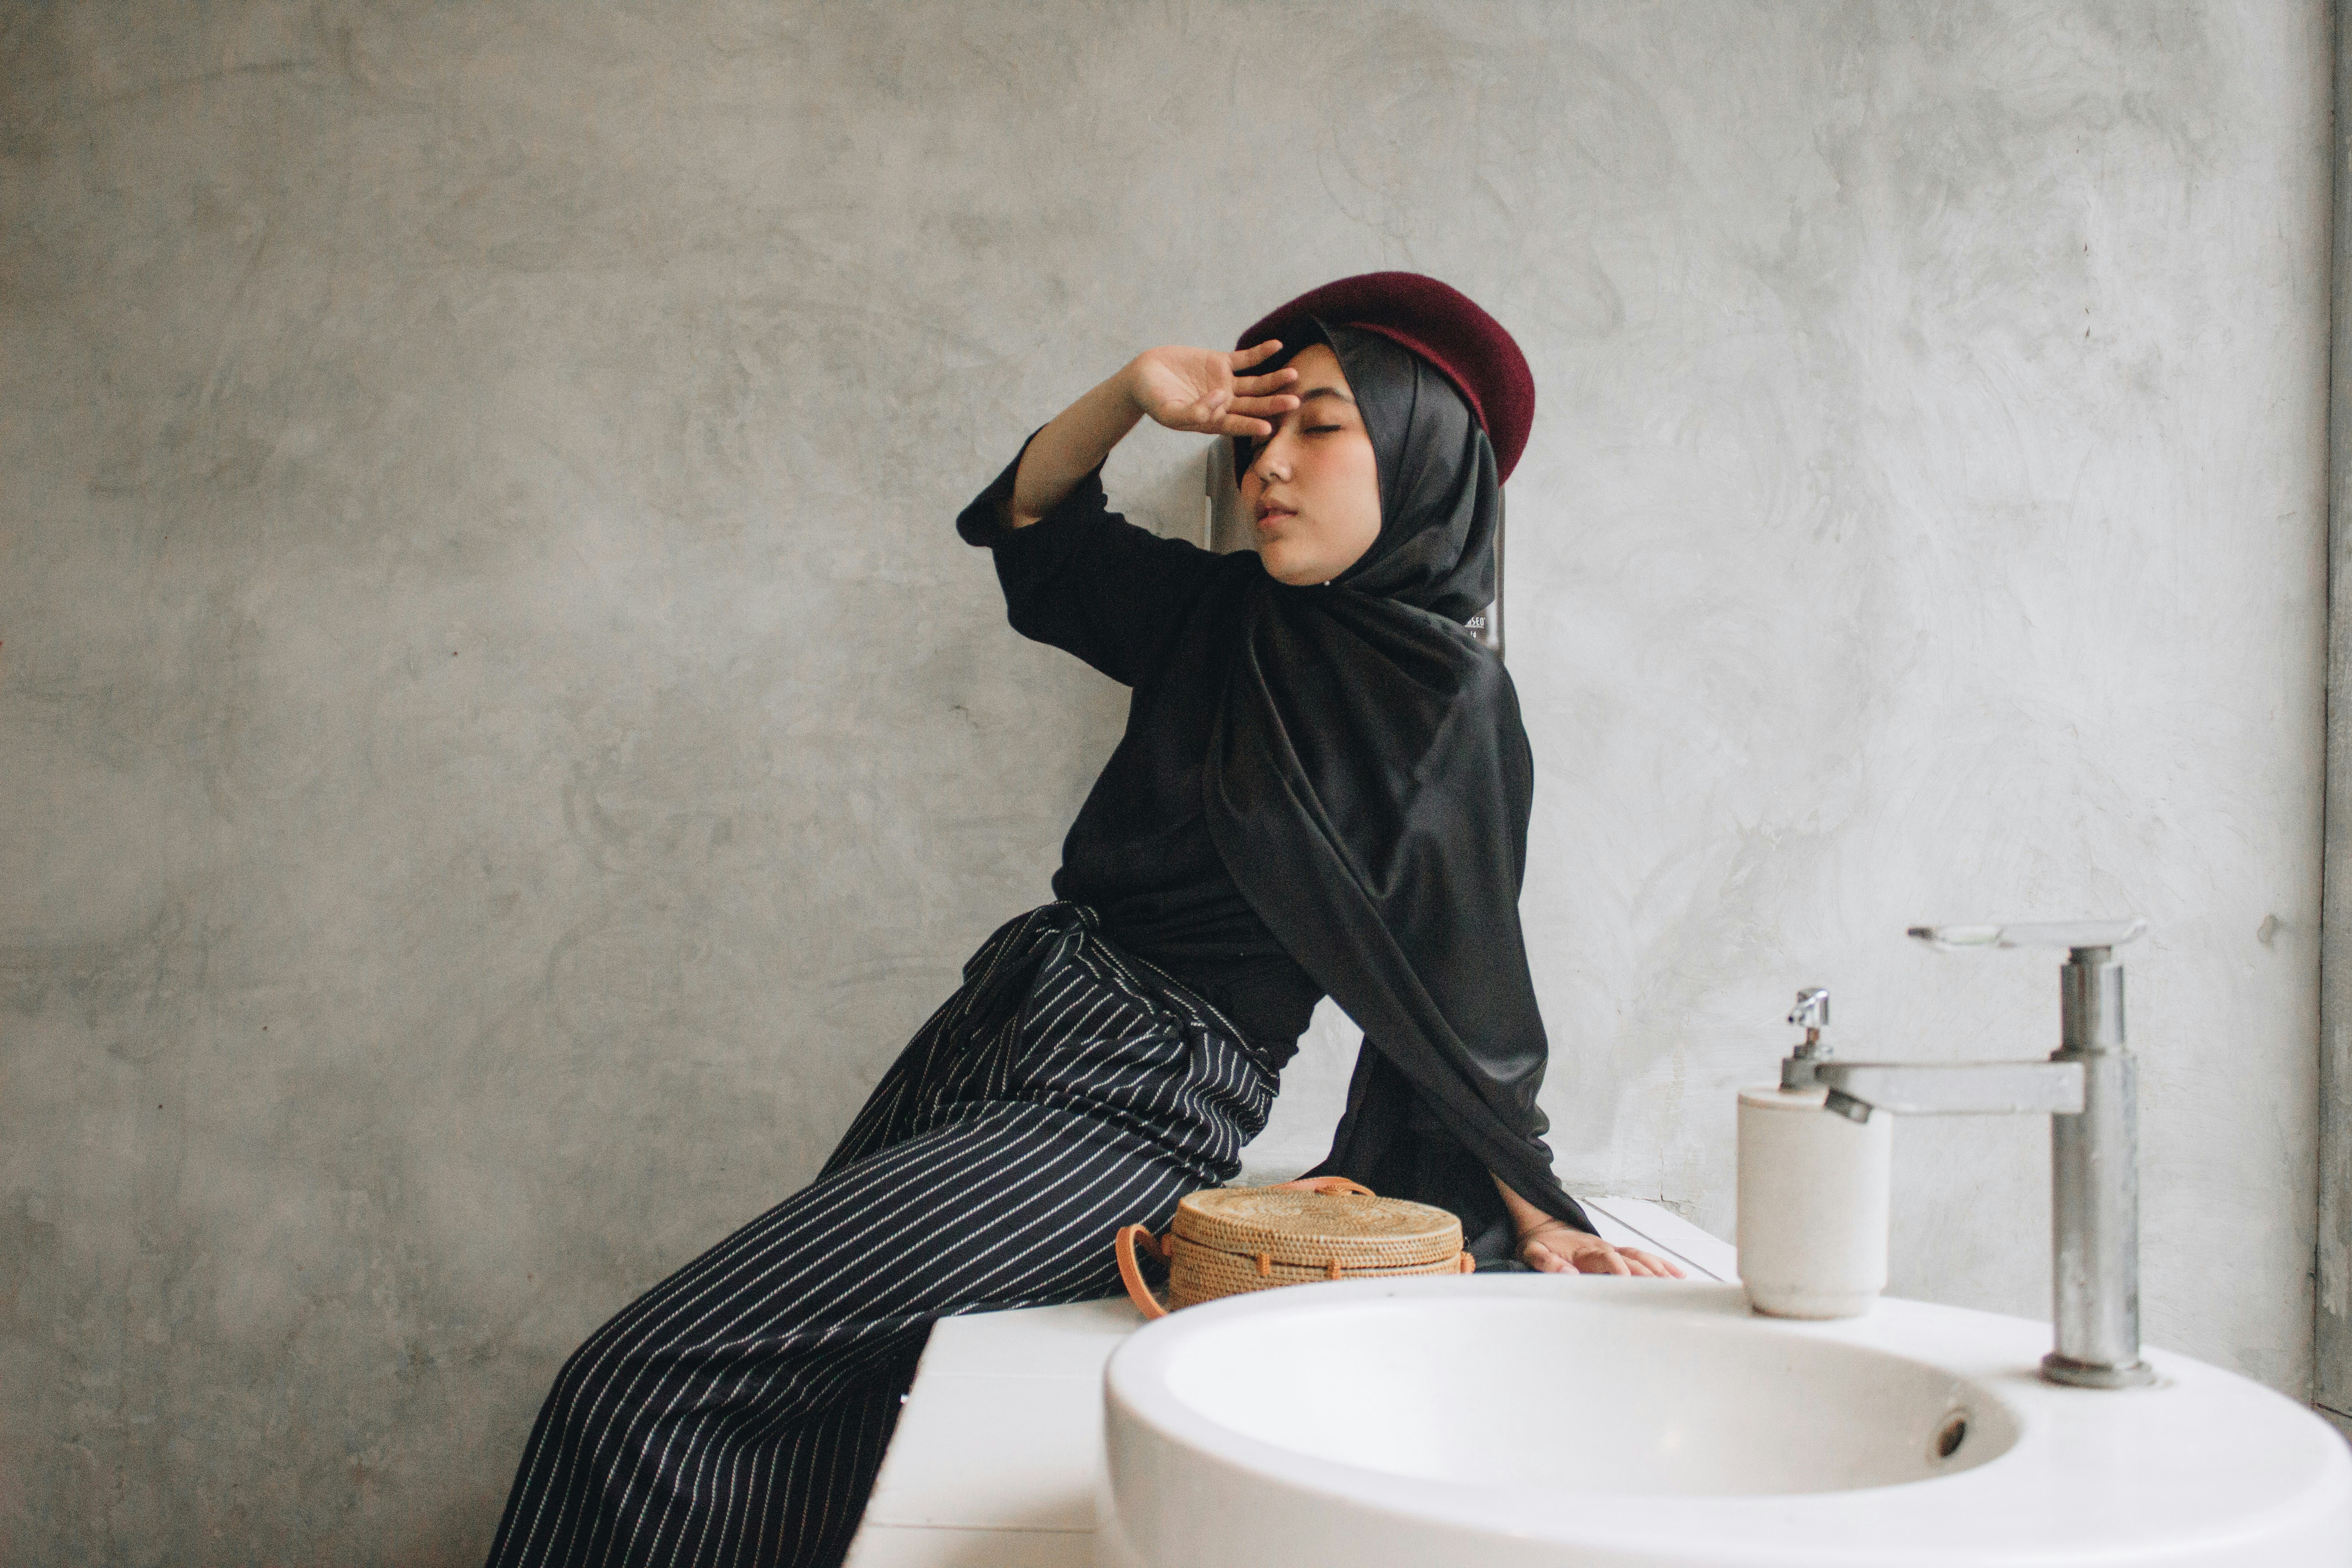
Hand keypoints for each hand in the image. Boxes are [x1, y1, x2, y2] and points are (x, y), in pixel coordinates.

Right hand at [1127, 341, 1299, 438]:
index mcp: (1212, 421)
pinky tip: (1277, 346)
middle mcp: (1224, 405)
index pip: (1237, 425)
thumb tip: (1219, 400)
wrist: (1144, 375)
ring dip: (1274, 379)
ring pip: (1255, 383)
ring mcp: (1225, 383)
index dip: (1251, 426)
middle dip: (1273, 404)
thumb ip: (1193, 412)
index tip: (1269, 428)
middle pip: (1254, 405)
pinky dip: (1261, 353)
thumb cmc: (1153, 399)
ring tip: (1293, 374)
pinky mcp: (1222, 363)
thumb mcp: (1168, 412)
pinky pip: (1246, 358)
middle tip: (1294, 402)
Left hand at [1518, 1218, 1685, 1277]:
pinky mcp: (1615, 1252)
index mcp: (1584, 1251)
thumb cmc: (1538, 1242)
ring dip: (1659, 1269)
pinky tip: (1675, 1274)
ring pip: (1641, 1257)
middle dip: (1648, 1273)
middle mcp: (1602, 1248)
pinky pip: (1641, 1256)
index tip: (1629, 1281)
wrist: (1541, 1223)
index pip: (1607, 1258)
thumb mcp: (1532, 1252)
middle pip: (1631, 1259)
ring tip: (1678, 1284)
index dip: (1619, 1269)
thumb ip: (1546, 1262)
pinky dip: (1659, 1264)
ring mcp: (1611, 1249)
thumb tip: (1568, 1274)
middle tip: (1665, 1291)